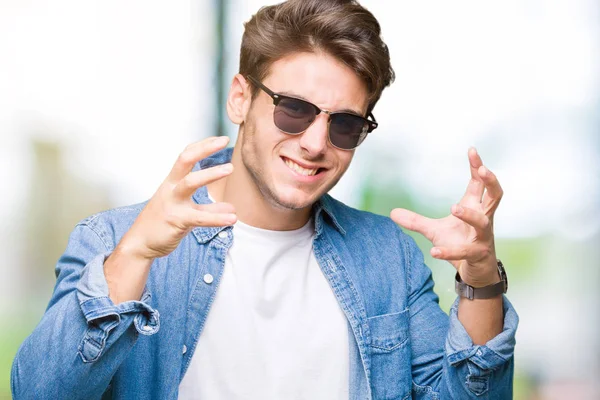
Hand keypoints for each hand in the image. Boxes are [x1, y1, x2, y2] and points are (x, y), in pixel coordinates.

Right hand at [119, 136, 236, 260]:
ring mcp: (172, 203)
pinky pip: (200, 217)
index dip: (202, 145)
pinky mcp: (177, 220)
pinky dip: (218, 218)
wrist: (140, 244)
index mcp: (171, 183)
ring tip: (230, 168)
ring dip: (211, 173)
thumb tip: (231, 209)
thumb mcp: (185, 212)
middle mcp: (170, 189)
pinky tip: (233, 219)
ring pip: (190, 182)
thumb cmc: (161, 225)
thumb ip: (208, 208)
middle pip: (185, 160)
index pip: (186, 156)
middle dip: (204, 148)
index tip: (219, 139)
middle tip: (224, 141)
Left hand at [390, 148, 502, 286]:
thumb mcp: (434, 231)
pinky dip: (449, 251)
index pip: (479, 184)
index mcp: (474, 208)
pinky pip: (465, 252)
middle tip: (483, 170)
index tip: (472, 151)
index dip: (477, 167)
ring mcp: (482, 237)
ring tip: (454, 207)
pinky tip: (434, 250)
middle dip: (491, 182)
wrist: (474, 273)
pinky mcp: (478, 255)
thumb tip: (392, 213)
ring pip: (483, 222)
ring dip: (469, 214)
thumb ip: (415, 221)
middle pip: (495, 196)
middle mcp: (483, 220)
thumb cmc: (460, 244)